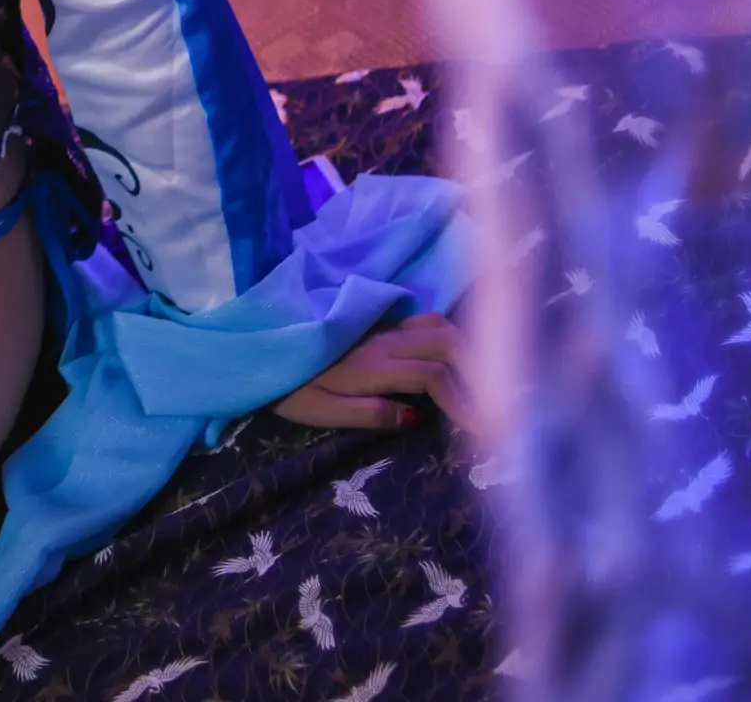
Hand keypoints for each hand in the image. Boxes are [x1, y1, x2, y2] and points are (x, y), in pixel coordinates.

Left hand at [272, 312, 475, 434]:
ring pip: (436, 324)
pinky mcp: (375, 325)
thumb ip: (371, 414)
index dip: (464, 400)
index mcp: (371, 365)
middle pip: (445, 339)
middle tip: (493, 402)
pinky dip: (446, 339)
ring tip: (478, 383)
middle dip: (478, 368)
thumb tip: (419, 420)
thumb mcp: (322, 411)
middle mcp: (382, 339)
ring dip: (464, 350)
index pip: (432, 374)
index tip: (485, 428)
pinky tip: (451, 363)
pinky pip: (421, 322)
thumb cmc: (288, 387)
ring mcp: (380, 328)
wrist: (257, 351)